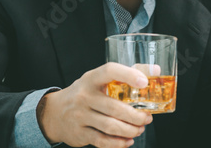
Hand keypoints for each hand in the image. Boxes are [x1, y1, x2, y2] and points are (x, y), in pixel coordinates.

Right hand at [37, 62, 152, 147]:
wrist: (54, 112)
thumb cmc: (84, 93)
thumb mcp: (97, 80)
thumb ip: (125, 75)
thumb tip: (155, 69)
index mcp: (91, 79)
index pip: (109, 71)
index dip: (128, 75)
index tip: (144, 82)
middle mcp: (84, 96)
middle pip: (114, 107)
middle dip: (135, 116)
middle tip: (147, 118)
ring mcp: (80, 115)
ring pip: (110, 126)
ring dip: (130, 130)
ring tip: (139, 129)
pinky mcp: (80, 133)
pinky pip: (102, 141)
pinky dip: (118, 144)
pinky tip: (127, 140)